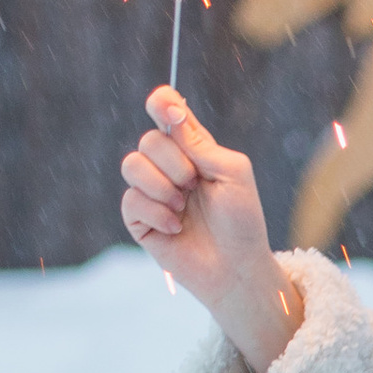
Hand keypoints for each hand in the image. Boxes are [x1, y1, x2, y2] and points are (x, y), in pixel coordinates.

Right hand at [120, 87, 299, 372]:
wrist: (237, 268)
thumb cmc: (242, 222)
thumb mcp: (233, 174)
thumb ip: (201, 143)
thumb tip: (171, 113)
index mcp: (192, 149)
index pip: (166, 111)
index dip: (162, 103)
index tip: (169, 111)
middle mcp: (168, 166)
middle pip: (149, 140)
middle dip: (174, 162)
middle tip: (195, 185)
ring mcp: (151, 192)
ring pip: (132, 165)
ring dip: (161, 186)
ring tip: (183, 207)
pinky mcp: (139, 219)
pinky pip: (130, 200)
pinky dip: (155, 213)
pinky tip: (175, 228)